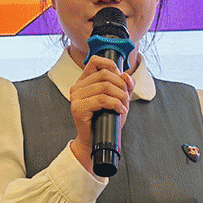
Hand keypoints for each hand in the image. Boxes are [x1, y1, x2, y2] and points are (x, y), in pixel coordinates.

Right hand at [67, 53, 133, 173]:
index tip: (121, 79)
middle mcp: (77, 87)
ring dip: (120, 96)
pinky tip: (120, 110)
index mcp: (84, 81)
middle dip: (121, 85)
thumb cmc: (105, 120)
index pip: (95, 61)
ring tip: (123, 106)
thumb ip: (124, 86)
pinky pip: (102, 100)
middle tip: (126, 98)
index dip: (112, 66)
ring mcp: (75, 97)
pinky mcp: (77, 108)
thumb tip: (126, 76)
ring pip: (105, 87)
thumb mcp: (118, 99)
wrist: (95, 140)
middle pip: (105, 74)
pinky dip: (116, 104)